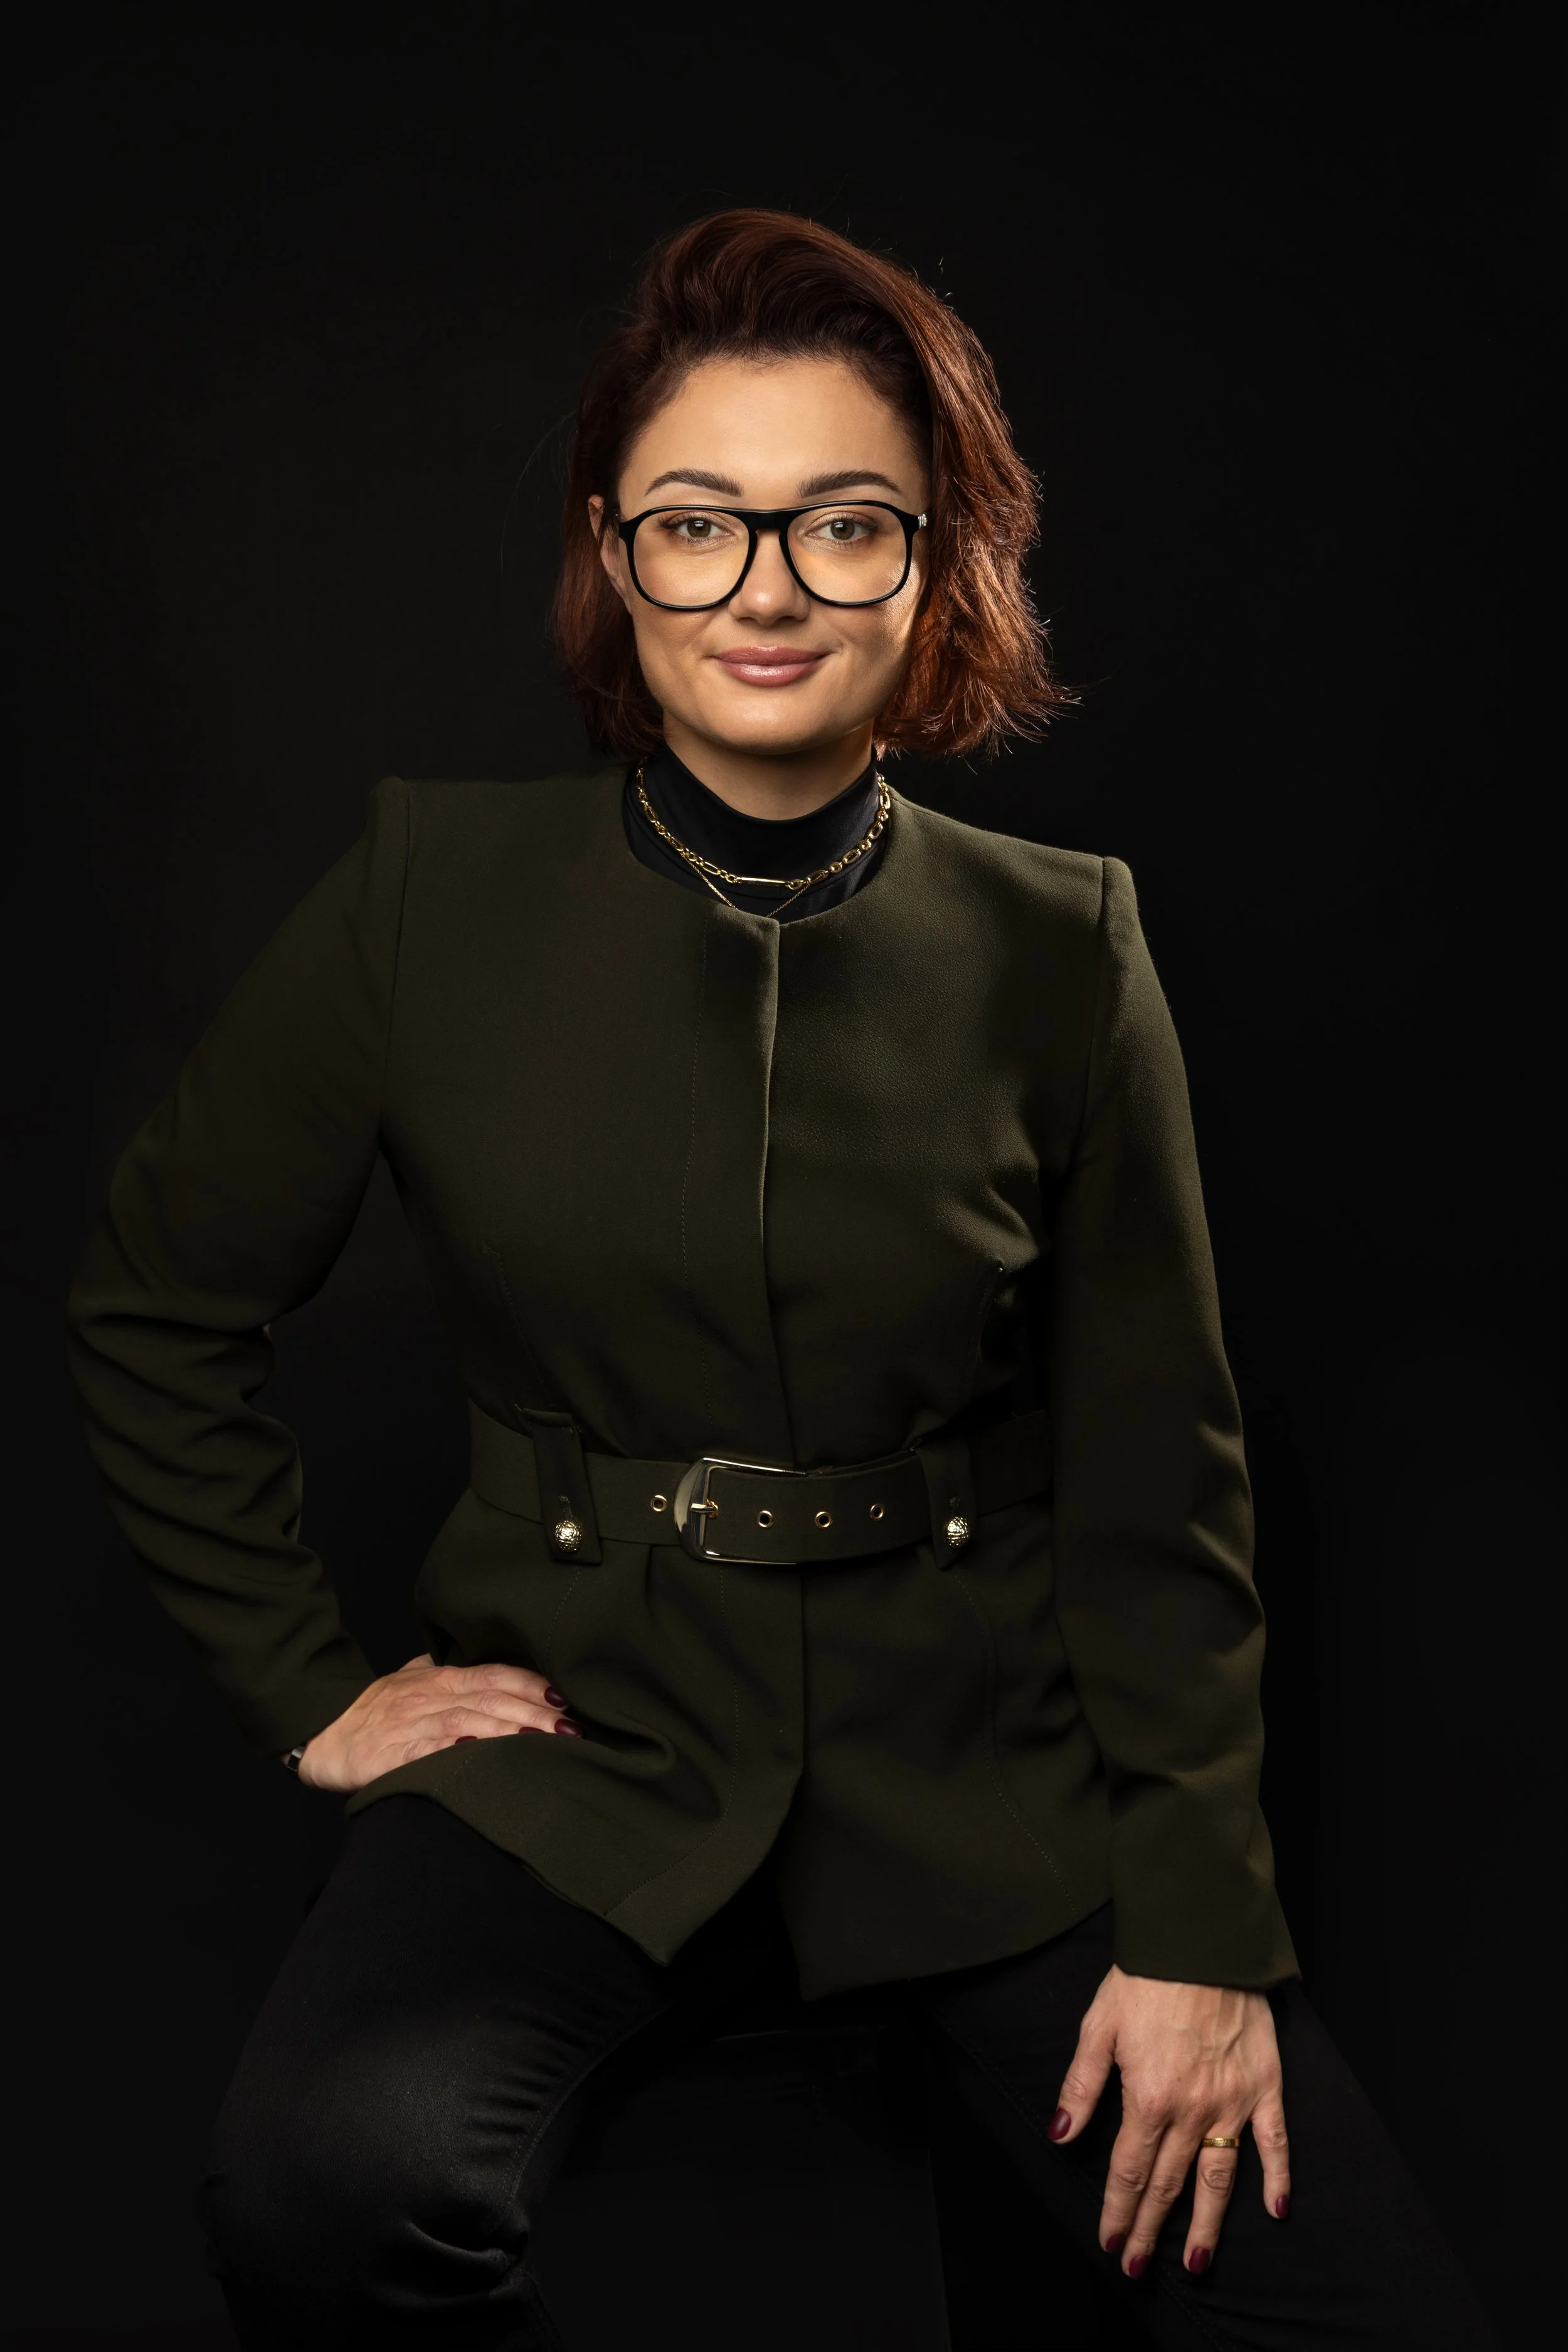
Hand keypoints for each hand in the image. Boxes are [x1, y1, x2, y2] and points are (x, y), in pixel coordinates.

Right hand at [292, 1654, 579, 1792]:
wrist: (321, 1733)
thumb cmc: (371, 1711)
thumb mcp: (411, 1679)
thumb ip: (446, 1672)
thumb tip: (485, 1664)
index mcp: (439, 1678)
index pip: (495, 1674)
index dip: (532, 1684)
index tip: (566, 1698)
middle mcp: (430, 1695)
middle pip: (491, 1698)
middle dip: (535, 1713)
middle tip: (571, 1729)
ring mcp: (412, 1724)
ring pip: (468, 1721)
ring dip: (509, 1731)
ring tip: (544, 1742)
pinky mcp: (393, 1754)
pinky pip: (429, 1750)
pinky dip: (457, 1750)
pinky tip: (483, 1754)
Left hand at [1050, 1965, 1289, 2278]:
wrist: (1201, 1940)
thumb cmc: (1146, 1979)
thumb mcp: (1099, 2027)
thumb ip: (1082, 2086)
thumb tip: (1062, 2135)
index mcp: (1148, 2098)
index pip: (1129, 2171)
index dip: (1118, 2211)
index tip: (1111, 2243)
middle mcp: (1192, 2111)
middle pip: (1168, 2184)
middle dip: (1150, 2228)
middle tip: (1138, 2266)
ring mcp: (1233, 2103)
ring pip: (1219, 2178)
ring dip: (1207, 2225)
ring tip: (1197, 2262)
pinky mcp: (1265, 2087)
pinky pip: (1274, 2143)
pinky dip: (1277, 2178)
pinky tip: (1275, 2210)